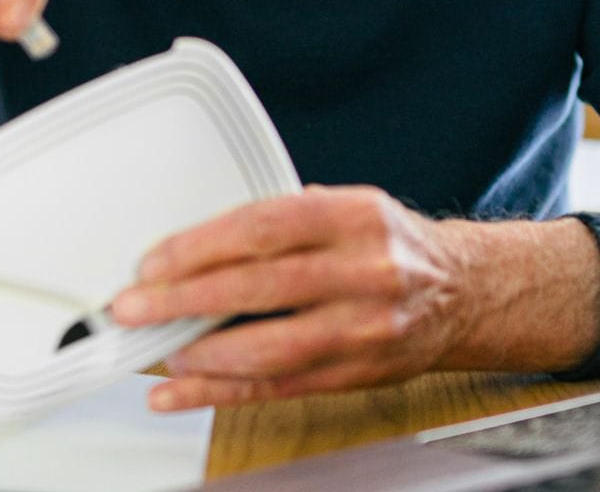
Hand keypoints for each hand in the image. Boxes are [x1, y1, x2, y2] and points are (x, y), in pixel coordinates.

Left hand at [109, 185, 476, 411]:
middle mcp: (364, 272)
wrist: (463, 293)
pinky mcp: (355, 373)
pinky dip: (219, 393)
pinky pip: (277, 388)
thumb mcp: (349, 207)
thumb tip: (198, 242)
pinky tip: (179, 392)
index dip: (201, 245)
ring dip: (202, 353)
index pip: (264, 227)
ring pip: (270, 347)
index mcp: (355, 217)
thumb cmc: (391, 246)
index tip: (155, 261)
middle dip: (186, 299)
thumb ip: (285, 219)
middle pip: (261, 287)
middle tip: (136, 307)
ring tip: (157, 349)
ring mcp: (363, 328)